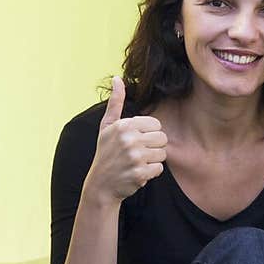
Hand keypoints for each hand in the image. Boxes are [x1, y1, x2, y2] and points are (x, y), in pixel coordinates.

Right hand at [84, 77, 167, 202]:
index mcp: (124, 125)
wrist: (100, 185)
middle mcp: (129, 139)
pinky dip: (150, 173)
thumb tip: (117, 78)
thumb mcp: (107, 126)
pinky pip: (159, 169)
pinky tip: (137, 173)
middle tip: (138, 154)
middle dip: (153, 147)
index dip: (149, 134)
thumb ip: (115, 102)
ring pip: (162, 154)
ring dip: (152, 161)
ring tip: (137, 163)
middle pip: (162, 139)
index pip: (156, 125)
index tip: (136, 141)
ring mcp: (134, 157)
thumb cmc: (106, 154)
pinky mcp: (139, 173)